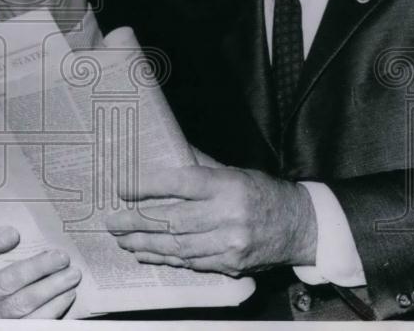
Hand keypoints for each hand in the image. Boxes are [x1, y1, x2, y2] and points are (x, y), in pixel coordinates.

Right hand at [0, 226, 81, 317]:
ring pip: (21, 303)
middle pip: (5, 282)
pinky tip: (68, 294)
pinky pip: (33, 322)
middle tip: (61, 257)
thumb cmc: (7, 275)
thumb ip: (13, 249)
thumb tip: (43, 232)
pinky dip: (53, 308)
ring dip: (50, 288)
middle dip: (36, 268)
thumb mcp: (1, 261)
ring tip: (72, 275)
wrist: (3, 308)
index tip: (15, 233)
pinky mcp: (9, 329)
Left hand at [105, 165, 316, 276]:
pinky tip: (147, 254)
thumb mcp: (233, 171)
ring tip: (122, 239)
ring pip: (178, 247)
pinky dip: (167, 259)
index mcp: (226, 185)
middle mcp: (227, 215)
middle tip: (111, 220)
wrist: (301, 226)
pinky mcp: (232, 265)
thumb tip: (164, 148)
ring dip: (146, 244)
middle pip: (173, 221)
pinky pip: (192, 263)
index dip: (147, 186)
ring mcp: (230, 244)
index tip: (122, 187)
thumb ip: (199, 165)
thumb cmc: (263, 191)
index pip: (179, 183)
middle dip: (137, 221)